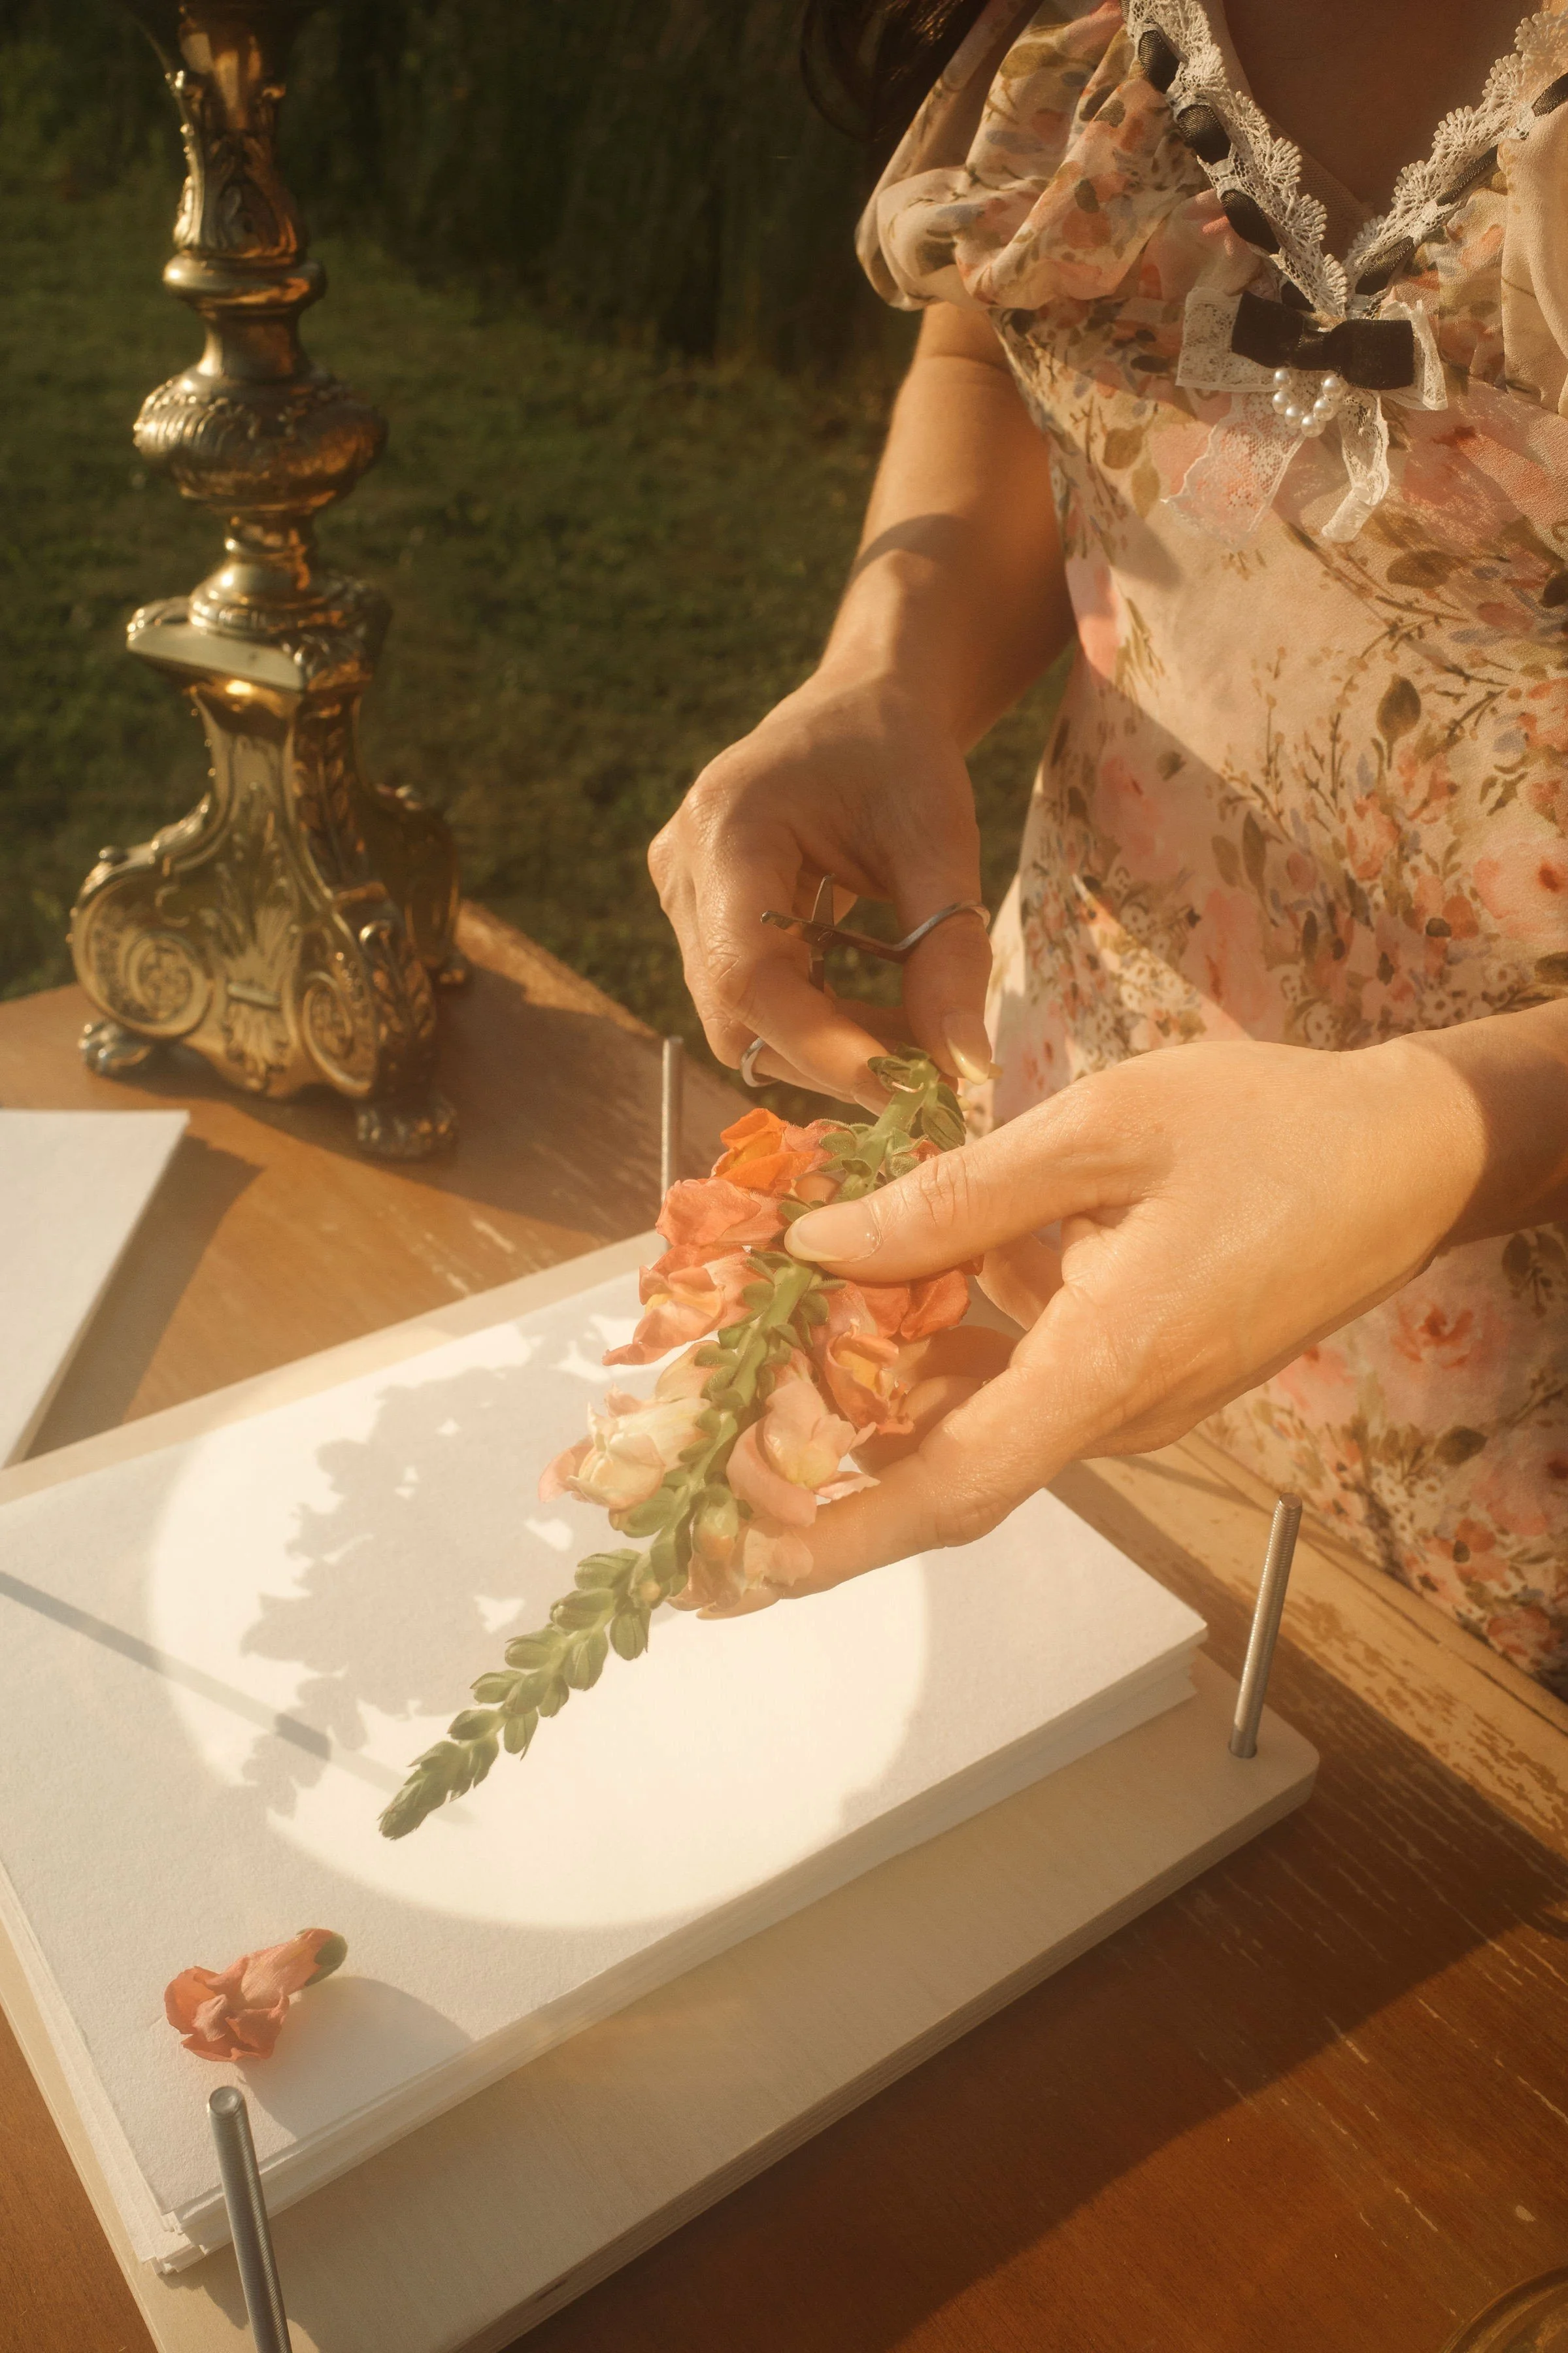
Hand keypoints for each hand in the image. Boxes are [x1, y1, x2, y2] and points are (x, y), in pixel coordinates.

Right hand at [648, 671, 995, 1108]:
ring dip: (828, 1051)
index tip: (905, 1093)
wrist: (861, 707)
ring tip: (912, 1043)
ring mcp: (679, 897)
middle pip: (734, 1014)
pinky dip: (817, 1027)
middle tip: (927, 1079)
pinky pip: (748, 1003)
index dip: (820, 1046)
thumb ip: (949, 951)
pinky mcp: (695, 921)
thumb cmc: (901, 757)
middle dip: (831, 1060)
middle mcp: (682, 867)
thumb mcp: (941, 840)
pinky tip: (876, 1018)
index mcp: (727, 826)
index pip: (748, 971)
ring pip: (739, 1023)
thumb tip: (964, 1070)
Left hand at [774, 1034, 1492, 1587]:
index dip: (839, 1535)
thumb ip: (957, 1194)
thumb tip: (822, 1243)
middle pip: (937, 1466)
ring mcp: (1126, 1397)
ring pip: (968, 1422)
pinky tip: (865, 1305)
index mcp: (1108, 1365)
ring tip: (747, 1368)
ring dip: (863, 1404)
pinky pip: (1013, 1382)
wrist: (1410, 1155)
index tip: (742, 1562)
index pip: (954, 1488)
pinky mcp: (1133, 1368)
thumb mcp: (1104, 1128)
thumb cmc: (1271, 1129)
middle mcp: (1112, 1409)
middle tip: (698, 1443)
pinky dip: (932, 1358)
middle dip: (814, 1467)